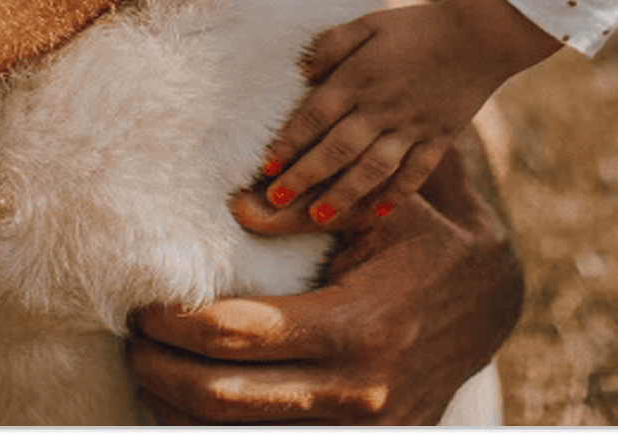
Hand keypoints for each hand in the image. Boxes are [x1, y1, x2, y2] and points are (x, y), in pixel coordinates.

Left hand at [127, 141, 523, 426]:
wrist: (488, 300)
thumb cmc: (420, 238)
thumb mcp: (374, 210)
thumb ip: (302, 209)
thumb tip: (233, 206)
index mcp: (355, 326)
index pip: (239, 334)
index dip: (177, 324)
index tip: (143, 304)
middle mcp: (355, 392)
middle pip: (224, 398)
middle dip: (161, 372)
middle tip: (129, 340)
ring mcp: (359, 430)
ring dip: (179, 410)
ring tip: (146, 371)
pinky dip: (220, 431)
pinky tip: (187, 406)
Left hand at [260, 0, 559, 221]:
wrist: (478, 34)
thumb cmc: (416, 26)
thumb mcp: (368, 23)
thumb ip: (331, 44)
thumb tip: (301, 72)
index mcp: (359, 78)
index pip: (315, 116)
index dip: (288, 142)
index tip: (265, 166)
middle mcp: (381, 107)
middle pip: (337, 148)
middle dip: (304, 176)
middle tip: (276, 201)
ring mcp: (412, 126)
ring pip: (372, 168)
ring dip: (343, 193)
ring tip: (319, 216)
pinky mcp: (438, 138)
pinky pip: (415, 173)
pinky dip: (396, 194)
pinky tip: (378, 212)